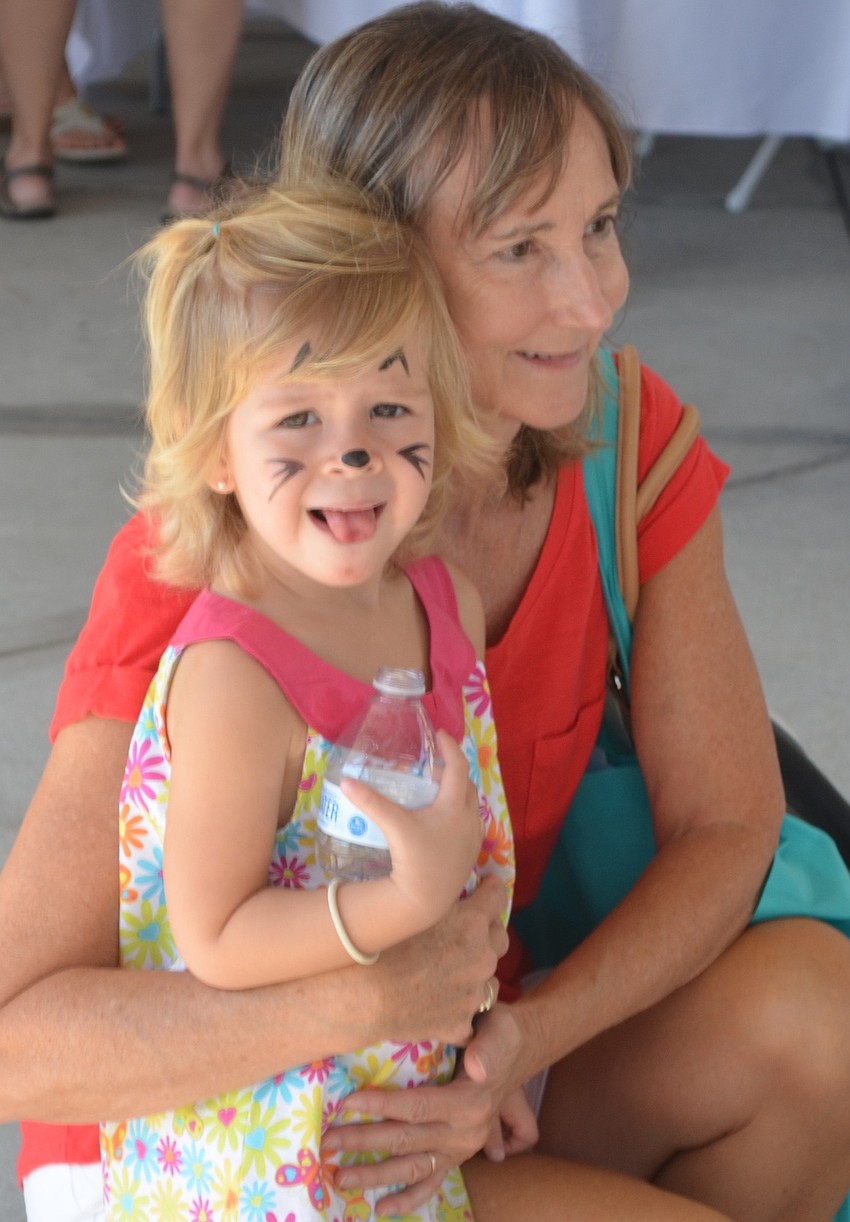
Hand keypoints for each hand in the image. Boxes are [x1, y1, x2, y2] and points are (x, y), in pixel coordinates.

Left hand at [322, 1001, 527, 1216]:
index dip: (380, 1106)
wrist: (518, 1050)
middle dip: (364, 1142)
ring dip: (375, 1175)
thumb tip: (477, 1067)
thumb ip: (488, 1048)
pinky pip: (431, 1184)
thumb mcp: (499, 1030)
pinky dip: (407, 1199)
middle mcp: (466, 1133)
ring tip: (340, 1177)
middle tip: (327, 1142)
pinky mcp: (456, 1156)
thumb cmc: (500, 1033)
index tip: (346, 1103)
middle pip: (406, 1140)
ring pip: (413, 1168)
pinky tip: (380, 1208)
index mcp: (471, 1102)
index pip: (416, 1107)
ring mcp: (461, 1149)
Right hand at [341, 731, 482, 930]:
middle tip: (433, 765)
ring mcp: (472, 837)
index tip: (440, 735)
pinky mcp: (469, 853)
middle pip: (466, 784)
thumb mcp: (394, 826)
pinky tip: (440, 820)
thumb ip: (371, 801)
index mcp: (455, 806)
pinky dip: (458, 812)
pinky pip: (469, 822)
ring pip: (469, 804)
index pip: (459, 766)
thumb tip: (346, 781)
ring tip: (435, 790)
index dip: (450, 747)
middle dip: (453, 770)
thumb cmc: (414, 860)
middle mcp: (469, 818)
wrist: (425, 901)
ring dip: (456, 792)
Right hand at [374, 876, 508, 1046]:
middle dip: (486, 935)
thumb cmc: (378, 944)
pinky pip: (468, 1017)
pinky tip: (437, 1008)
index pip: (497, 898)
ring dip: (474, 976)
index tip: (486, 889)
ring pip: (488, 981)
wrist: (361, 996)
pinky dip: (456, 1012)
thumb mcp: (412, 908)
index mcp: (471, 923)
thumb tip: (443, 890)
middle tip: (462, 936)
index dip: (490, 891)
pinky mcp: (461, 1023)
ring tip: (446, 977)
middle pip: (499, 939)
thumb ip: (439, 899)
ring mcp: (474, 994)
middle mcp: (481, 957)